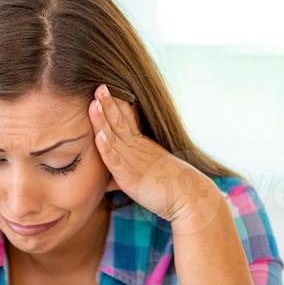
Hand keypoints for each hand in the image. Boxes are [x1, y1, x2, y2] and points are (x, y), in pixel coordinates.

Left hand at [88, 84, 217, 225]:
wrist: (190, 198)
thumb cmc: (170, 188)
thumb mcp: (147, 175)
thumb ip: (125, 175)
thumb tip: (109, 181)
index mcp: (142, 146)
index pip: (127, 120)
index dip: (116, 104)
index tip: (106, 89)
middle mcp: (137, 150)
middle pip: (120, 122)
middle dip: (108, 104)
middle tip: (99, 85)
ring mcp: (134, 162)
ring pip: (115, 137)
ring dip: (103, 120)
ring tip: (94, 103)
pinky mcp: (131, 177)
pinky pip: (116, 161)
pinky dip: (107, 148)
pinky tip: (99, 135)